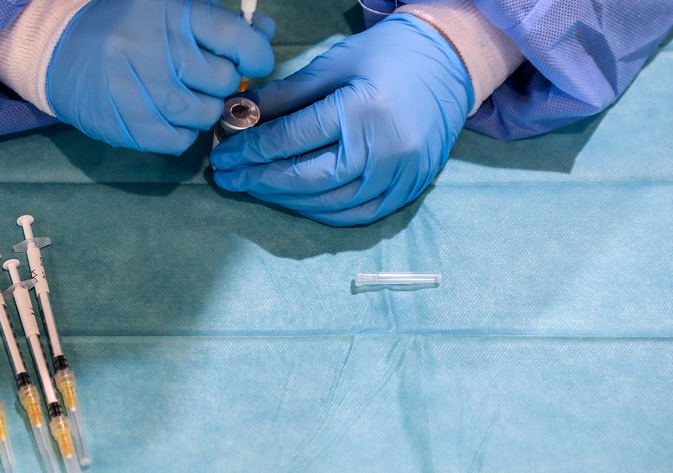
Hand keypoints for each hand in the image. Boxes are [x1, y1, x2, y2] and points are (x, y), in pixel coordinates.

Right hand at [48, 0, 274, 154]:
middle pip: (225, 80)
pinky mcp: (129, 125)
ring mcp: (141, 89)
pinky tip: (164, 115)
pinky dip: (180, 132)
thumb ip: (221, 21)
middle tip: (201, 77)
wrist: (59, 54)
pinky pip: (181, 141)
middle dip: (221, 81)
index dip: (255, 55)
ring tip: (179, 94)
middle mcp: (156, 48)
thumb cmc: (127, 29)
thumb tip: (264, 33)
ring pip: (206, 114)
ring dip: (201, 108)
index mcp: (171, 11)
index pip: (239, 40)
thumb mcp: (172, 10)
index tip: (249, 59)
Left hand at [210, 14, 471, 225]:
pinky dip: (319, 211)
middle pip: (307, 178)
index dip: (252, 150)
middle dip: (259, 179)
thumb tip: (237, 117)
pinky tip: (291, 200)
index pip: (293, 138)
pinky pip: (356, 215)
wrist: (448, 66)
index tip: (224, 155)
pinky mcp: (409, 190)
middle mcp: (385, 148)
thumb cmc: (385, 57)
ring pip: (328, 203)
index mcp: (364, 109)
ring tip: (253, 186)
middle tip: (226, 177)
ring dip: (283, 199)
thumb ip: (285, 95)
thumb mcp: (332, 64)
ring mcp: (400, 175)